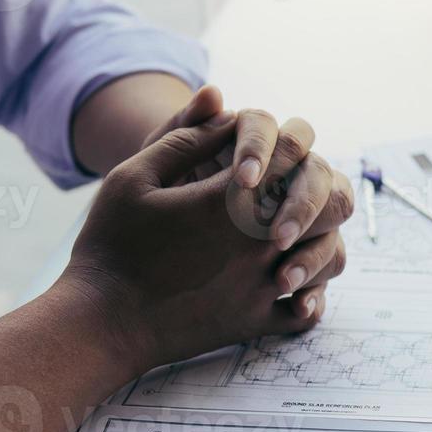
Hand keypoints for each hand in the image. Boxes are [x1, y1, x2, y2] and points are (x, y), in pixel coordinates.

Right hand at [64, 113, 350, 369]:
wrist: (100, 321)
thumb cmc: (112, 244)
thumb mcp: (134, 176)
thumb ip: (186, 138)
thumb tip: (227, 109)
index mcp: (234, 197)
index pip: (291, 152)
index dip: (283, 143)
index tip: (263, 150)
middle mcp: (262, 239)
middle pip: (331, 200)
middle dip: (316, 188)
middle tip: (290, 189)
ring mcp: (264, 284)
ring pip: (330, 256)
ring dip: (320, 240)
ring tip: (295, 234)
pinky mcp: (257, 322)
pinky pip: (306, 312)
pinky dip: (308, 300)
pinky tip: (290, 287)